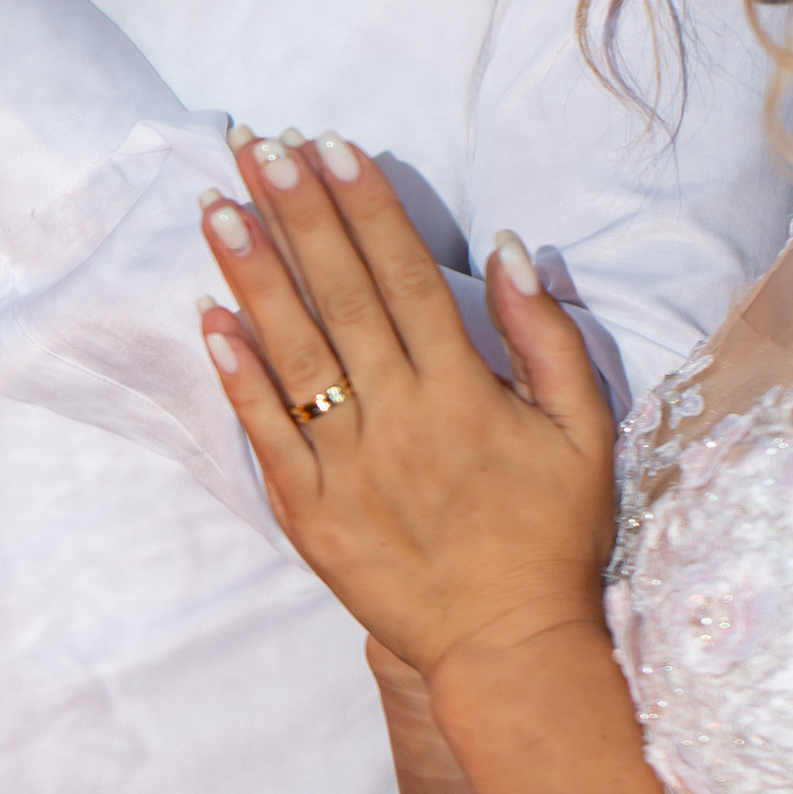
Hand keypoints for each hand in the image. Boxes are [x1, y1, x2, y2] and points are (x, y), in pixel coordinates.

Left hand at [199, 135, 615, 685]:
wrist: (511, 648)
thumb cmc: (554, 535)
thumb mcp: (584, 430)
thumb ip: (548, 336)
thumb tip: (511, 249)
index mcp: (464, 389)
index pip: (403, 274)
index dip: (363, 205)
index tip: (327, 145)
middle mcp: (399, 416)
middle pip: (340, 295)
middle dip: (296, 213)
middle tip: (255, 147)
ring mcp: (348, 466)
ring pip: (292, 353)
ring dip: (252, 275)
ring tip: (215, 207)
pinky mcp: (311, 513)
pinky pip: (265, 435)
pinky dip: (237, 377)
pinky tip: (208, 318)